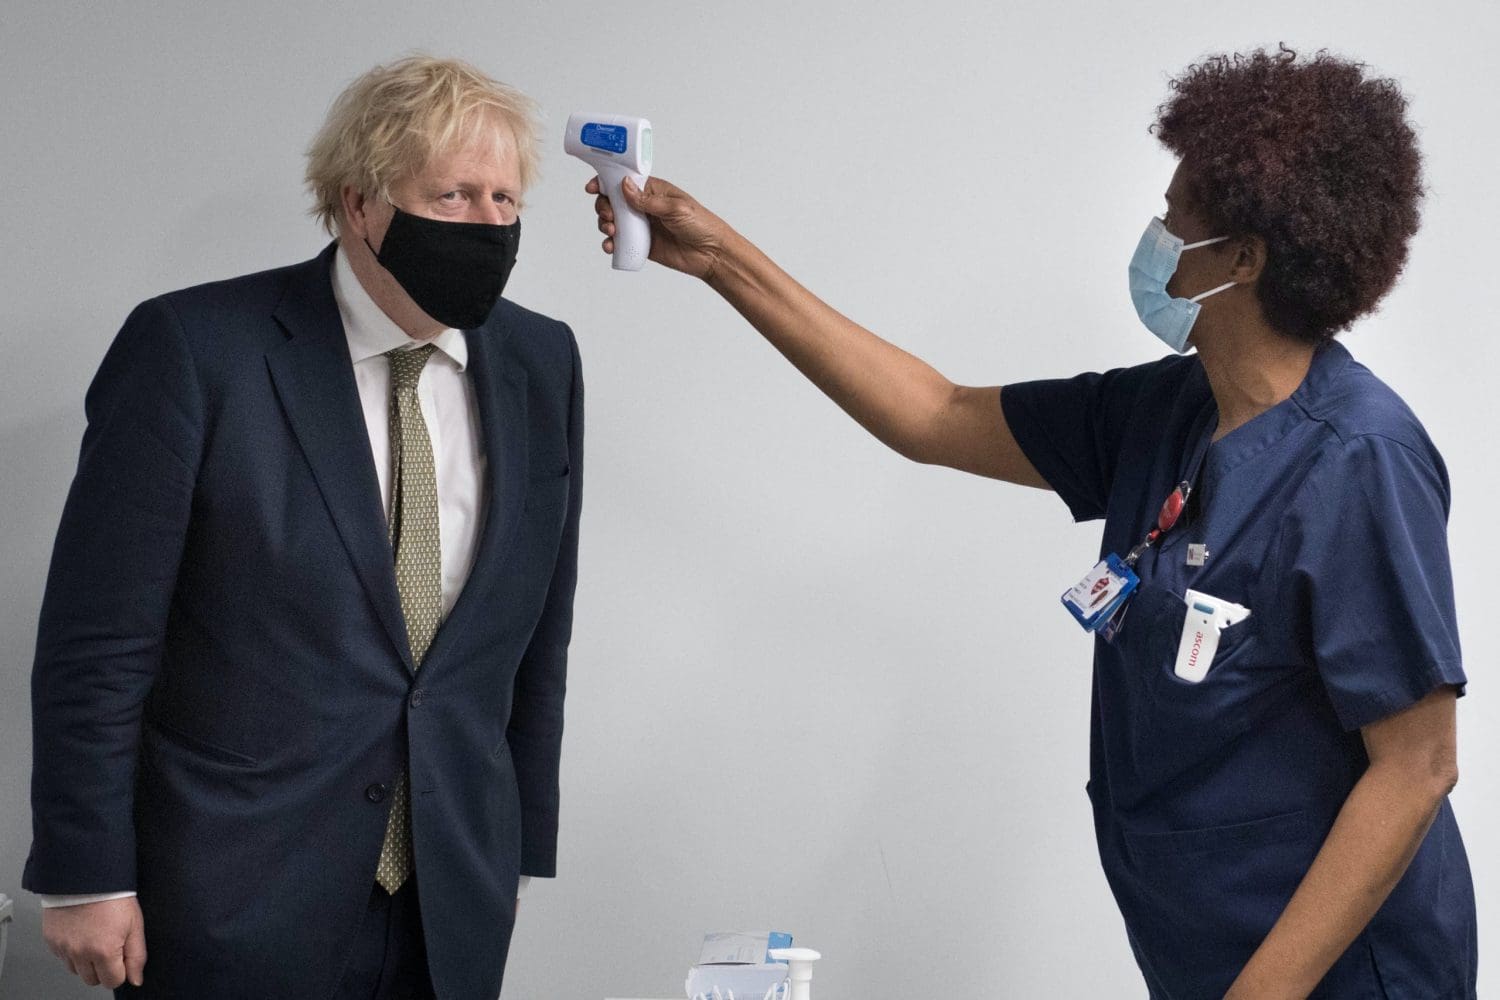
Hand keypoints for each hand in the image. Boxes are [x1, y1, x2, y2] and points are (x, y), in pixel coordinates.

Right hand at [42, 896, 146, 988]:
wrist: (85, 875)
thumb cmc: (113, 896)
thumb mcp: (135, 924)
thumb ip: (136, 955)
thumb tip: (136, 979)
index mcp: (103, 950)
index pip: (113, 981)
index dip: (120, 970)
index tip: (122, 956)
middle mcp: (80, 953)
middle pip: (93, 979)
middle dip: (103, 968)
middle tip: (109, 944)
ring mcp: (63, 948)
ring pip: (76, 970)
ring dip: (86, 961)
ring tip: (95, 936)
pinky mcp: (51, 941)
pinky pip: (63, 957)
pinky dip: (72, 950)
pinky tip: (81, 932)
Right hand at [587, 175, 729, 280]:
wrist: (711, 254)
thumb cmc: (701, 224)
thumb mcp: (675, 208)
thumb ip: (648, 200)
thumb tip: (625, 185)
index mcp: (652, 190)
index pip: (623, 181)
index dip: (606, 181)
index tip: (593, 187)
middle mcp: (644, 206)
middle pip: (612, 201)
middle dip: (604, 207)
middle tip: (609, 217)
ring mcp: (641, 226)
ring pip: (613, 222)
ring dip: (605, 225)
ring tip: (612, 231)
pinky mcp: (641, 244)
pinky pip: (620, 243)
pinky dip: (610, 244)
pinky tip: (610, 246)